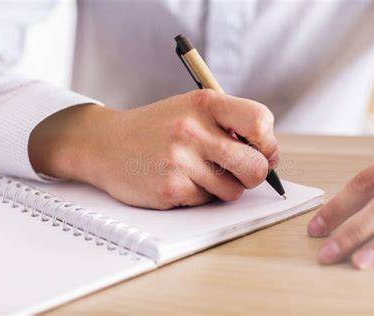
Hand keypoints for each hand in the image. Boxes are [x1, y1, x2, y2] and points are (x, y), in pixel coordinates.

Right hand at [29, 90, 277, 208]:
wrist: (105, 143)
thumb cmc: (157, 127)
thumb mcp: (191, 109)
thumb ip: (229, 125)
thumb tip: (269, 158)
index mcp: (204, 103)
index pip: (260, 121)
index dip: (267, 142)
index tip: (261, 150)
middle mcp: (193, 129)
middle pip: (255, 166)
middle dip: (253, 175)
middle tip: (239, 171)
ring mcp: (180, 160)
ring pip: (232, 190)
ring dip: (222, 187)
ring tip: (198, 171)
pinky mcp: (169, 187)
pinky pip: (205, 201)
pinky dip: (198, 195)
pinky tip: (178, 179)